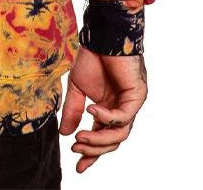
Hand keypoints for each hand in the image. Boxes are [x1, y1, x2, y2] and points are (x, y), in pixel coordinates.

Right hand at [58, 45, 147, 172]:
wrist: (102, 36)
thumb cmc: (91, 57)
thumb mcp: (77, 87)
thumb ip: (73, 110)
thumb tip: (65, 134)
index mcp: (107, 109)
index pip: (101, 137)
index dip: (91, 153)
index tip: (77, 166)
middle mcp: (121, 110)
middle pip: (113, 142)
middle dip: (94, 149)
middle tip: (75, 149)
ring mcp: (131, 104)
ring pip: (120, 134)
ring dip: (98, 139)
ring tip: (80, 137)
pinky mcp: (137, 96)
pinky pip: (123, 116)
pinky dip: (106, 117)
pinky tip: (91, 110)